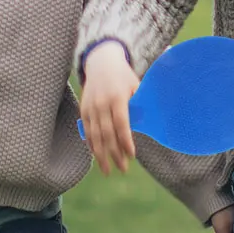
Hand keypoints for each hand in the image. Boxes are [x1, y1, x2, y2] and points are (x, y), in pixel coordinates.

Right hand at [79, 41, 138, 173]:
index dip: (126, 141)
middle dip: (114, 153)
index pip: (121, 124)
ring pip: (95, 136)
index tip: (132, 155)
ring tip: (108, 170)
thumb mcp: (136, 86)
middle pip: (107, 134)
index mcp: (117, 98)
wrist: (101, 62)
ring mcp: (90, 108)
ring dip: (101, 155)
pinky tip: (97, 156)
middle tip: (123, 169)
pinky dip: (91, 145)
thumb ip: (140, 104)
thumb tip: (150, 125)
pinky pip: (87, 131)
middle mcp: (102, 104)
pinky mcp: (83, 110)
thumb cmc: (123, 76)